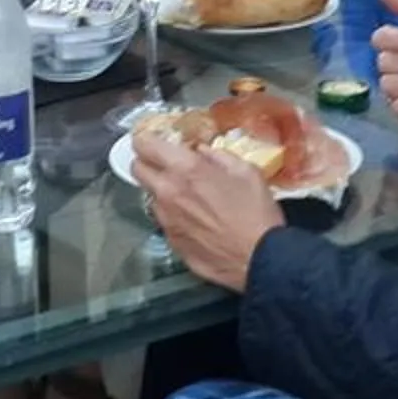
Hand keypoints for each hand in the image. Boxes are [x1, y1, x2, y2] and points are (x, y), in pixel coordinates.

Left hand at [133, 131, 285, 290]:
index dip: (144, 139)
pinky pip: (164, 221)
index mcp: (185, 170)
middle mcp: (168, 193)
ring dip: (162, 191)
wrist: (260, 259)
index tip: (150, 139)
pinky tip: (196, 219)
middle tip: (164, 163)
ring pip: (151, 197)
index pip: (144, 145)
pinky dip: (174, 215)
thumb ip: (219, 156)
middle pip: (137, 170)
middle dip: (147, 162)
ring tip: (188, 195)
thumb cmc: (256, 214)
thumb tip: (203, 151)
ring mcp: (167, 220)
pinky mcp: (172, 242)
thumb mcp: (246, 172)